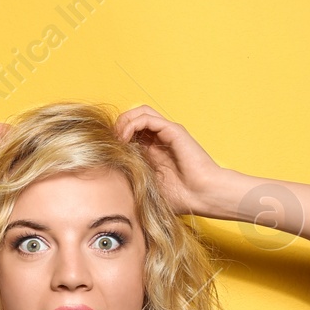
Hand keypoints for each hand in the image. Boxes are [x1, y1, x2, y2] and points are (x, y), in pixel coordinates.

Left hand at [114, 105, 234, 217]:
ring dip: (123, 122)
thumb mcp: (146, 186)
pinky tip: (124, 139)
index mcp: (153, 150)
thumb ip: (131, 176)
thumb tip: (106, 173)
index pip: (130, 131)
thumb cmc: (180, 197)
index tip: (105, 151)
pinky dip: (131, 124)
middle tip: (109, 143)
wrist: (203, 196)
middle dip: (117, 126)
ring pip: (139, 112)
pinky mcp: (172, 130)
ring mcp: (166, 132)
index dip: (115, 137)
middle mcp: (160, 138)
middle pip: (133, 117)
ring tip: (116, 139)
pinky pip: (146, 117)